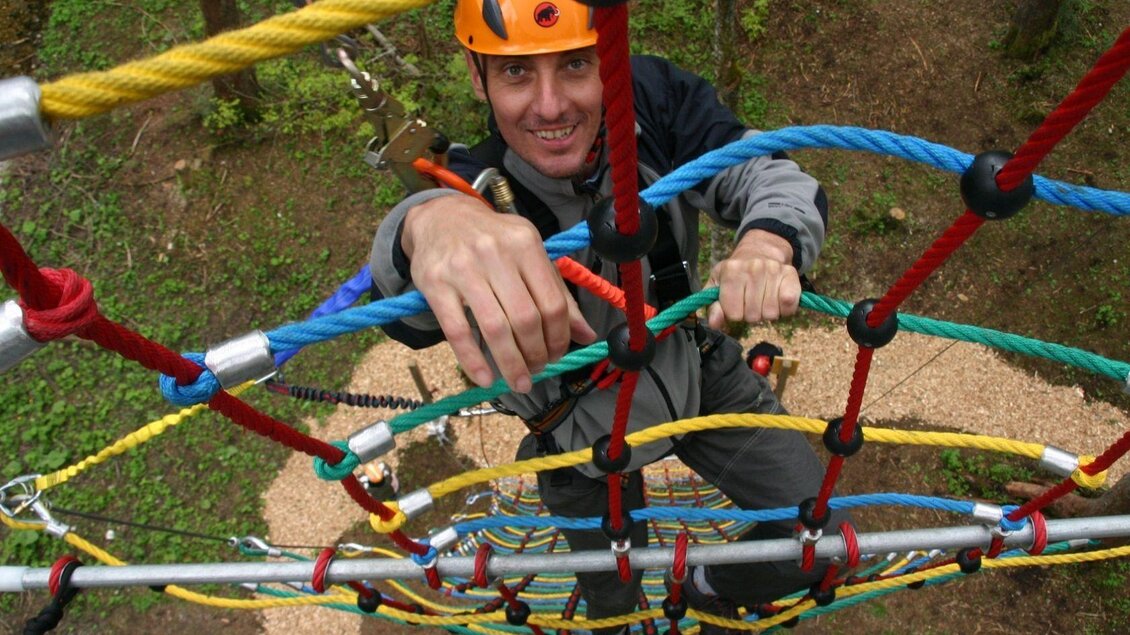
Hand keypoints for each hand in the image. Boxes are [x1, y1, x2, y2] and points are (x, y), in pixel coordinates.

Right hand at [402, 195, 596, 392]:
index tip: (556, 356)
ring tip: (519, 381)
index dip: (559, 337)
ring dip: (511, 363)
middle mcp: (495, 252)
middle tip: (536, 370)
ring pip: (495, 328)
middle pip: (526, 318)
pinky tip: (485, 378)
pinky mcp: (434, 283)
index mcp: (525, 243)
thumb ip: (556, 292)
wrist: (440, 217)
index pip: (552, 302)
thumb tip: (586, 335)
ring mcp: (462, 268)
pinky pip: (457, 331)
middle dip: (536, 354)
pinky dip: (473, 360)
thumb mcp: (528, 254)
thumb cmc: (492, 240)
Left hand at [706, 229, 800, 328]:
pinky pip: (789, 306)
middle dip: (750, 314)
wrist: (760, 251)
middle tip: (751, 300)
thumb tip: (714, 323)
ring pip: (771, 314)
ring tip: (763, 298)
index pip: (733, 314)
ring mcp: (773, 269)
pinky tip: (777, 299)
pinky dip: (785, 310)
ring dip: (767, 312)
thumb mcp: (717, 286)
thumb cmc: (735, 274)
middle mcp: (753, 267)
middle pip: (752, 316)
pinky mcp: (790, 274)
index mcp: (731, 270)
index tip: (736, 303)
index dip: (734, 313)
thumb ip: (713, 307)